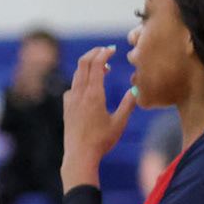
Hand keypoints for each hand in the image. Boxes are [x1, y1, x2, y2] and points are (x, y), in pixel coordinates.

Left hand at [61, 47, 134, 191]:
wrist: (79, 154)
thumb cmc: (102, 140)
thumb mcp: (120, 122)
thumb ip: (128, 104)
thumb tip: (137, 88)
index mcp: (93, 95)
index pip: (96, 65)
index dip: (103, 53)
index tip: (112, 48)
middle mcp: (79, 93)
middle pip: (83, 64)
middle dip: (94, 53)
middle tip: (105, 50)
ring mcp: (70, 99)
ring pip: (77, 74)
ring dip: (88, 66)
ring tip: (103, 67)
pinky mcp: (66, 106)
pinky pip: (73, 86)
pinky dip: (82, 79)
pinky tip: (90, 86)